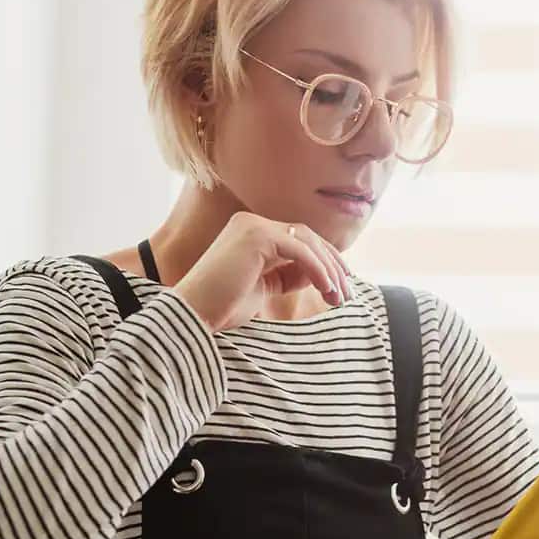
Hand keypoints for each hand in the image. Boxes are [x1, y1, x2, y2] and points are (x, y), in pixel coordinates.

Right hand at [173, 211, 353, 332]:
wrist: (191, 315)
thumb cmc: (220, 308)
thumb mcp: (262, 289)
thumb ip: (286, 276)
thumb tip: (318, 275)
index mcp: (251, 233)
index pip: (298, 241)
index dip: (323, 262)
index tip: (340, 287)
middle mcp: (252, 223)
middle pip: (307, 237)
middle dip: (332, 265)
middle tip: (346, 293)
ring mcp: (253, 226)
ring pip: (307, 242)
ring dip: (329, 269)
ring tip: (339, 297)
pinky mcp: (257, 236)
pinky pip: (300, 251)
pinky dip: (318, 270)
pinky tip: (327, 290)